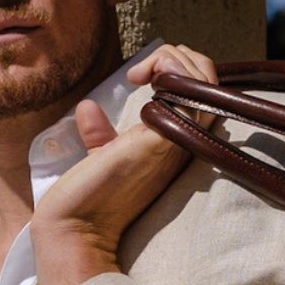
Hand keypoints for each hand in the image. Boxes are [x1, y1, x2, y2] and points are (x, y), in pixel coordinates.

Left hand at [31, 44, 216, 284]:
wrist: (75, 226)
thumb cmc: (88, 199)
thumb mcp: (102, 155)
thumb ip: (101, 133)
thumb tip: (88, 107)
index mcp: (175, 144)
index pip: (202, 94)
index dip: (178, 70)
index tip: (137, 75)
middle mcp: (186, 142)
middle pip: (210, 81)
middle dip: (179, 57)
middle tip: (142, 71)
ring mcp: (180, 140)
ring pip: (204, 79)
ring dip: (174, 59)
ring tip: (142, 72)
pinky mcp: (166, 138)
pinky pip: (188, 91)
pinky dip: (169, 68)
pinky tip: (140, 77)